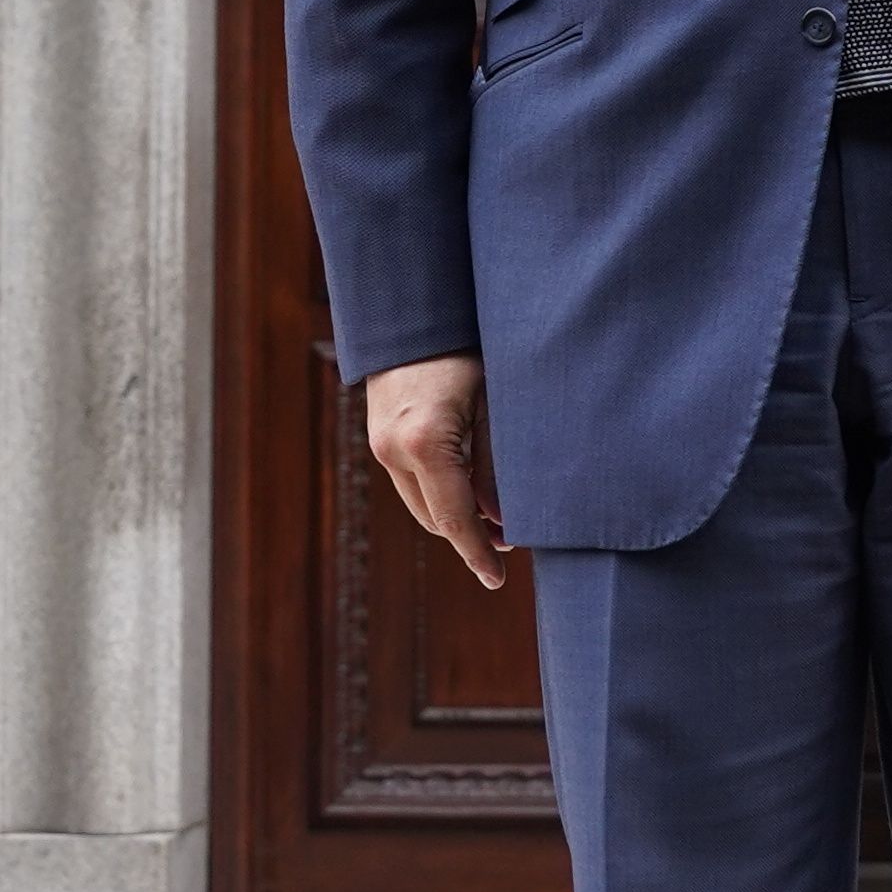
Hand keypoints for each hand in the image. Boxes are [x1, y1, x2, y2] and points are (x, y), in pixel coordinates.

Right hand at [364, 354, 509, 590]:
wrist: (413, 311)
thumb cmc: (465, 349)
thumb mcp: (494, 404)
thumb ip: (498, 465)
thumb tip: (506, 521)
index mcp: (425, 443)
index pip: (455, 519)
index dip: (478, 553)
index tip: (497, 580)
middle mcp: (394, 450)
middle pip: (435, 519)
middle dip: (471, 536)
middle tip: (512, 541)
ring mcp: (381, 445)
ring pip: (422, 503)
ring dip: (455, 516)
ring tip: (496, 516)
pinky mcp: (379, 437)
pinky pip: (412, 482)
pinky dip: (440, 493)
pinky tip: (470, 487)